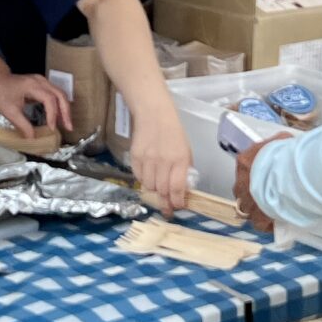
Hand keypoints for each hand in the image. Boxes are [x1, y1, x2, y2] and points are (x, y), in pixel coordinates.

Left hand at [0, 55, 72, 136]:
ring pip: (60, 94)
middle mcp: (40, 81)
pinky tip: (59, 117)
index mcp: (32, 85)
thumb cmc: (0, 92)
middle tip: (69, 127)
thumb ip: (22, 125)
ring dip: (64, 109)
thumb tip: (33, 138)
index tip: (52, 128)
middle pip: (60, 94)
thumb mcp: (9, 111)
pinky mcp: (41, 85)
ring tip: (66, 124)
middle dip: (66, 111)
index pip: (49, 99)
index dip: (53, 114)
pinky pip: (55, 94)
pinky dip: (59, 105)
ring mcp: (42, 81)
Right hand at [129, 97, 191, 214]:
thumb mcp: (186, 150)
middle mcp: (163, 161)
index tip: (178, 207)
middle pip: (162, 191)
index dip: (177, 202)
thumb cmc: (174, 132)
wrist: (153, 114)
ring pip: (149, 187)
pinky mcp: (135, 157)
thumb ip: (184, 170)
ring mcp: (147, 159)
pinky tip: (148, 175)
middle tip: (167, 207)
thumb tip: (182, 190)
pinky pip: (139, 177)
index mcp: (179, 159)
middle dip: (165, 202)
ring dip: (154, 191)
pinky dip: (144, 181)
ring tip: (158, 187)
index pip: (176, 189)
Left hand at [233, 133, 291, 231]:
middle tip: (269, 193)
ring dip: (258, 208)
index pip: (245, 167)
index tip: (266, 176)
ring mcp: (247, 200)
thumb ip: (278, 145)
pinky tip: (278, 221)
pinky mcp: (257, 216)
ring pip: (247, 207)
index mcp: (244, 161)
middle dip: (253, 191)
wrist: (290, 174)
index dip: (256, 173)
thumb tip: (283, 144)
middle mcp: (241, 181)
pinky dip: (267, 223)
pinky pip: (259, 223)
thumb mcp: (281, 141)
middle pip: (243, 188)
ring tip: (274, 209)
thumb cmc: (286, 155)